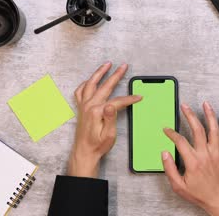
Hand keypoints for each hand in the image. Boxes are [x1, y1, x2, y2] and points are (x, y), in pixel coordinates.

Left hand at [68, 62, 141, 177]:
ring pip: (90, 84)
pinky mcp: (81, 108)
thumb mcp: (109, 134)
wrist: (84, 152)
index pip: (117, 101)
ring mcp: (83, 105)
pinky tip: (90, 80)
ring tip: (107, 65)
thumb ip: (110, 118)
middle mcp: (89, 105)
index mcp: (97, 111)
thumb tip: (112, 105)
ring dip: (99, 73)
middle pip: (104, 86)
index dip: (129, 98)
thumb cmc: (98, 145)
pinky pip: (80, 91)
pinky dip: (86, 83)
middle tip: (123, 66)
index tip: (138, 97)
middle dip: (115, 75)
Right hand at [161, 102, 218, 215]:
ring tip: (205, 104)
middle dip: (190, 115)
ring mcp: (216, 152)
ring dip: (209, 115)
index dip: (171, 133)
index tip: (166, 129)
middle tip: (184, 106)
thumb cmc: (199, 193)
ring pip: (213, 129)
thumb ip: (169, 169)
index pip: (180, 141)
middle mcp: (205, 154)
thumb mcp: (178, 186)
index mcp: (193, 161)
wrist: (218, 198)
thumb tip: (164, 153)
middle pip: (198, 129)